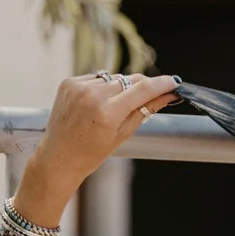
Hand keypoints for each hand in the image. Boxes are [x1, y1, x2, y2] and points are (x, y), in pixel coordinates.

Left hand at [31, 72, 179, 194]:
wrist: (59, 157)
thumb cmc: (93, 152)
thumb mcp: (124, 134)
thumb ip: (145, 110)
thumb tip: (167, 95)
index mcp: (108, 113)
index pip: (143, 89)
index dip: (162, 84)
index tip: (174, 82)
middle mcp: (92, 95)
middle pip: (130, 80)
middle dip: (143, 87)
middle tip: (153, 95)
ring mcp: (78, 87)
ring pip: (114, 78)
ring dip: (122, 88)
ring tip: (115, 108)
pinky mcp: (69, 82)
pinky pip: (97, 78)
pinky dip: (103, 88)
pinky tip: (98, 104)